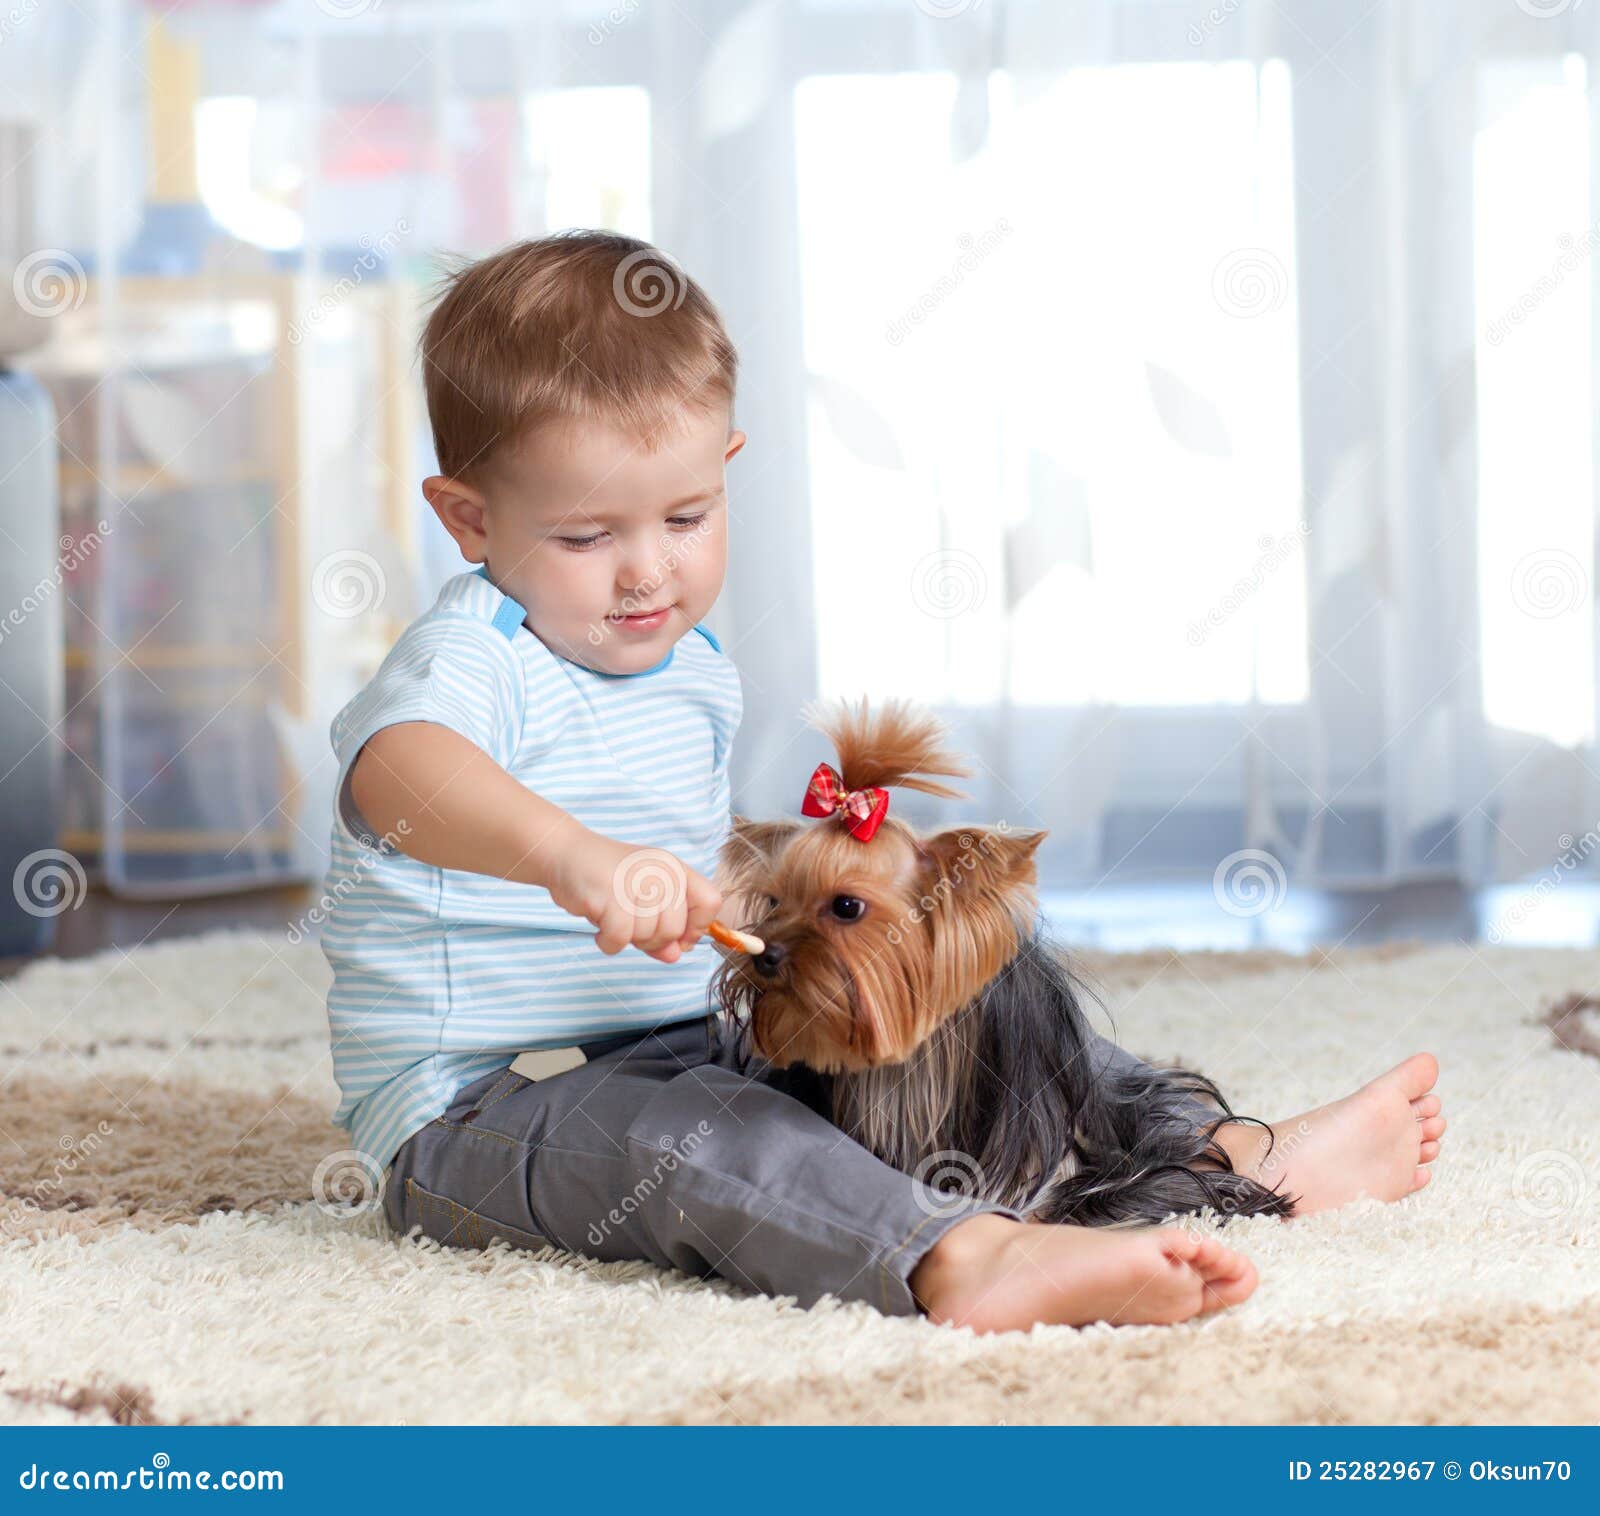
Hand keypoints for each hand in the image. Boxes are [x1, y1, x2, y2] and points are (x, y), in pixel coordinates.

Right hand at [545, 828, 721, 963]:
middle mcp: (661, 871)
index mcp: (675, 868)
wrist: (565, 854)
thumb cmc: (607, 880)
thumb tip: (674, 956)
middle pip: (675, 929)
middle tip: (630, 927)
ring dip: (627, 940)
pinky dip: (608, 943)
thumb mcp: (642, 901)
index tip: (677, 937)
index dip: (696, 928)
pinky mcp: (610, 895)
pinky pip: (620, 939)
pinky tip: (600, 930)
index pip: (710, 902)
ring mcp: (635, 882)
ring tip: (611, 920)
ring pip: (647, 936)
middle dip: (653, 941)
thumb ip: (662, 929)